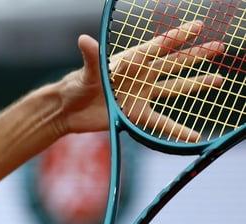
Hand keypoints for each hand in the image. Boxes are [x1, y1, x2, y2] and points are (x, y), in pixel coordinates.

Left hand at [54, 21, 224, 140]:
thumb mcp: (87, 72)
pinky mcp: (136, 114)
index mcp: (130, 61)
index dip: (177, 37)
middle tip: (219, 47)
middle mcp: (139, 76)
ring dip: (196, 84)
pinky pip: (160, 122)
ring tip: (218, 80)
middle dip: (196, 55)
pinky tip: (193, 135)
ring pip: (173, 88)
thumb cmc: (76, 85)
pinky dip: (176, 129)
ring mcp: (140, 94)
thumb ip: (92, 57)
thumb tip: (84, 39)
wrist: (67, 110)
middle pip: (173, 64)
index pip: (158, 46)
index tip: (197, 27)